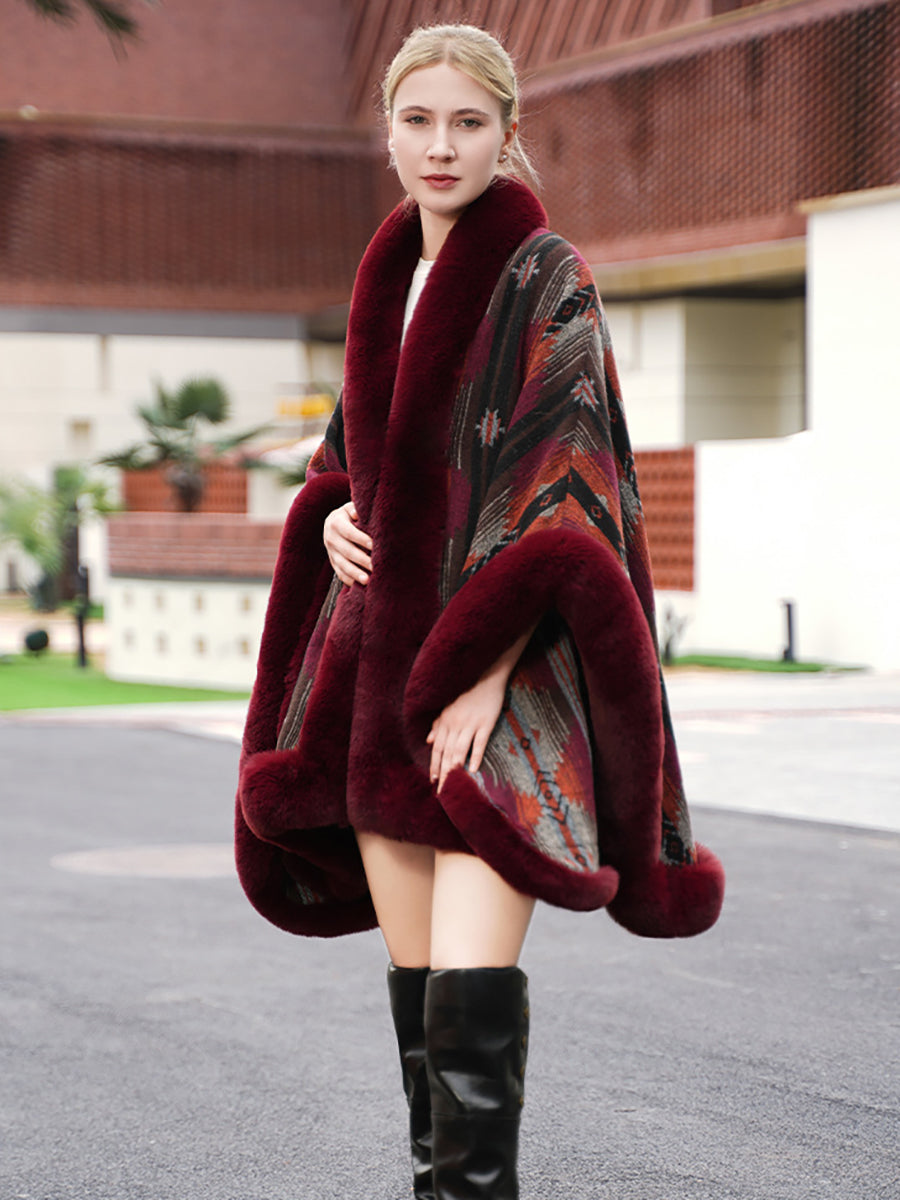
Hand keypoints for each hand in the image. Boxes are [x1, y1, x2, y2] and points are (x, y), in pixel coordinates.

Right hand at [323, 501, 372, 585]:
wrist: (335, 522)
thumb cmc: (351, 514)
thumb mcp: (352, 508)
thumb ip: (357, 510)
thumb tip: (359, 514)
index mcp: (335, 522)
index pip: (349, 532)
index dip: (361, 539)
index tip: (374, 545)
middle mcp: (330, 537)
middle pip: (347, 551)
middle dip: (362, 560)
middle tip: (375, 566)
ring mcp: (330, 552)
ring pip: (342, 564)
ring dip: (355, 573)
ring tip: (367, 580)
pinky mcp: (333, 562)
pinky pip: (340, 573)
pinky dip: (350, 579)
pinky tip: (360, 585)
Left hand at [427, 670, 507, 792]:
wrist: (486, 675)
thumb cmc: (467, 691)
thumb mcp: (448, 706)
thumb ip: (438, 723)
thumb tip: (428, 740)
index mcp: (445, 720)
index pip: (437, 748)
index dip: (434, 765)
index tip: (433, 781)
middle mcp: (455, 723)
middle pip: (446, 753)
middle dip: (443, 773)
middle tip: (442, 791)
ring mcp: (470, 723)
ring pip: (460, 750)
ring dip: (455, 768)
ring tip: (454, 784)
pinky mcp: (486, 722)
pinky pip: (479, 742)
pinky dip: (475, 756)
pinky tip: (473, 769)